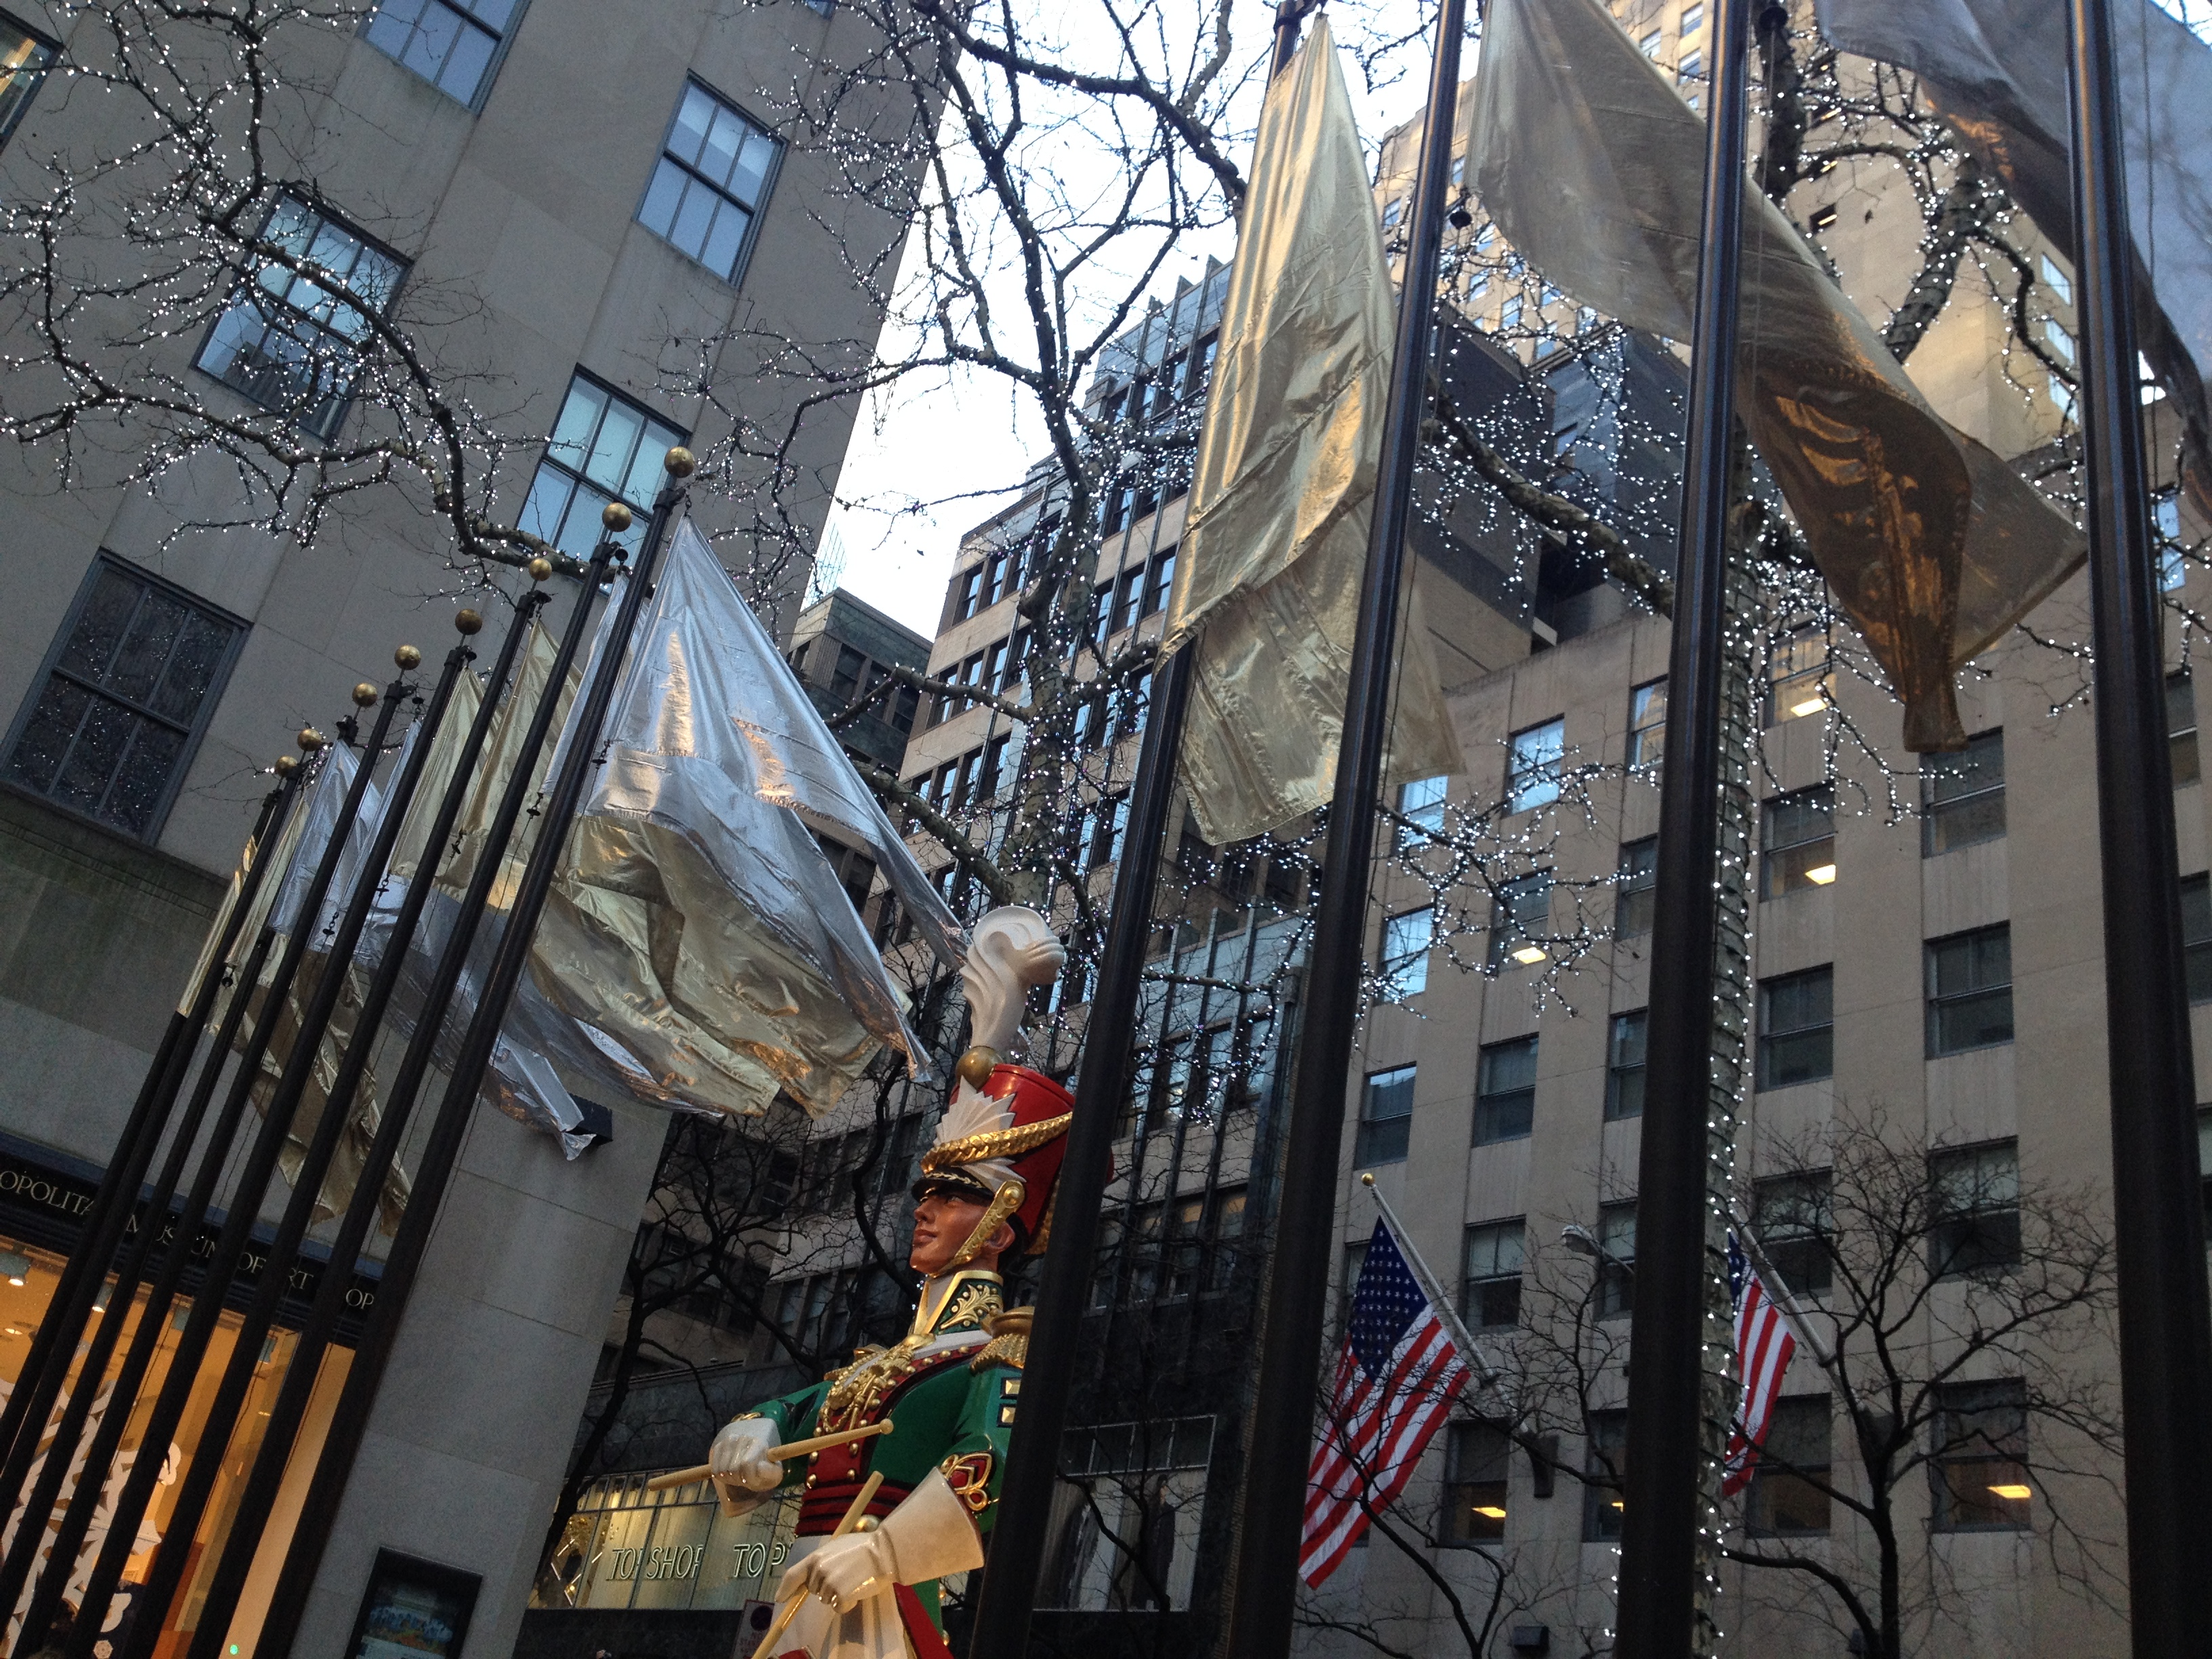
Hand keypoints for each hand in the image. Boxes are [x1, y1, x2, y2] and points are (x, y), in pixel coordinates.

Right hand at [708, 1419, 780, 1510]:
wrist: (755, 1450)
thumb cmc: (765, 1467)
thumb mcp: (774, 1473)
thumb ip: (771, 1473)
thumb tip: (760, 1467)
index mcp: (759, 1443)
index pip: (746, 1463)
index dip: (748, 1478)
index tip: (752, 1480)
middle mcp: (743, 1437)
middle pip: (732, 1469)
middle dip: (739, 1480)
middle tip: (745, 1479)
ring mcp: (729, 1440)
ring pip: (722, 1471)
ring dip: (729, 1479)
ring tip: (739, 1475)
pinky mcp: (719, 1445)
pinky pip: (715, 1470)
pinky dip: (721, 1476)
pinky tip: (730, 1472)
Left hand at [776, 1529, 897, 1611]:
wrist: (883, 1552)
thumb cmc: (862, 1547)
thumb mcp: (836, 1547)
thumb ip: (821, 1560)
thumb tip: (810, 1574)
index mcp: (816, 1557)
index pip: (792, 1575)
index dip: (784, 1588)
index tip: (780, 1598)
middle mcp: (819, 1571)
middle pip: (814, 1590)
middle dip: (826, 1587)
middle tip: (845, 1575)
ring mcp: (829, 1584)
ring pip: (827, 1600)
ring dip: (838, 1595)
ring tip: (854, 1580)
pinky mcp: (841, 1595)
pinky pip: (839, 1607)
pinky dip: (847, 1603)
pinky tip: (857, 1589)